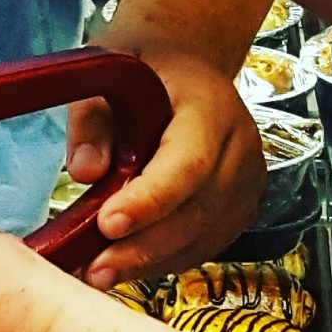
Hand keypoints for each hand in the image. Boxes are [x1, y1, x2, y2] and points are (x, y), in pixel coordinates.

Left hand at [67, 41, 263, 285]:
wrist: (188, 57)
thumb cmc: (147, 60)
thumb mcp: (109, 66)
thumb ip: (92, 118)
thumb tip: (84, 172)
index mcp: (211, 104)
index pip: (188, 163)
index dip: (149, 200)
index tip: (107, 224)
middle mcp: (240, 144)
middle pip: (197, 210)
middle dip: (143, 246)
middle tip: (94, 269)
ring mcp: (247, 179)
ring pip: (202, 236)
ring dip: (150, 262)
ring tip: (100, 274)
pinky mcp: (240, 205)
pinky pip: (204, 243)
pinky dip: (165, 259)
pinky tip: (127, 264)